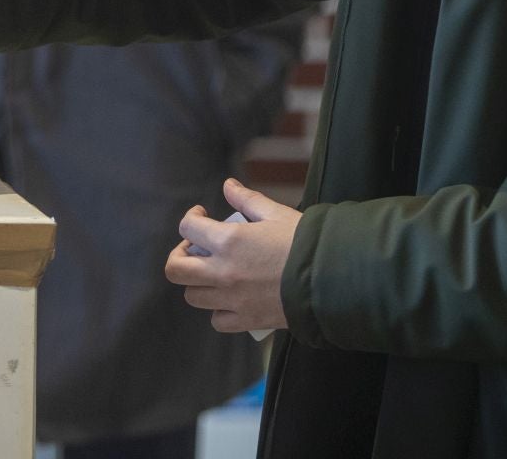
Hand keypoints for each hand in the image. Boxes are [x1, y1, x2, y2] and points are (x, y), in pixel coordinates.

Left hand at [164, 179, 299, 334]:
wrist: (331, 279)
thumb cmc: (305, 242)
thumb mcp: (276, 214)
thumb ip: (247, 200)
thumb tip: (228, 186)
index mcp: (228, 241)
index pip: (188, 228)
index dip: (191, 219)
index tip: (202, 216)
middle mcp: (223, 272)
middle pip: (175, 269)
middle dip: (180, 256)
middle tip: (196, 249)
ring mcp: (232, 300)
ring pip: (193, 296)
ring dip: (199, 282)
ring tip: (215, 272)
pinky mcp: (247, 320)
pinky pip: (217, 320)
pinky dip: (219, 310)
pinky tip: (230, 298)